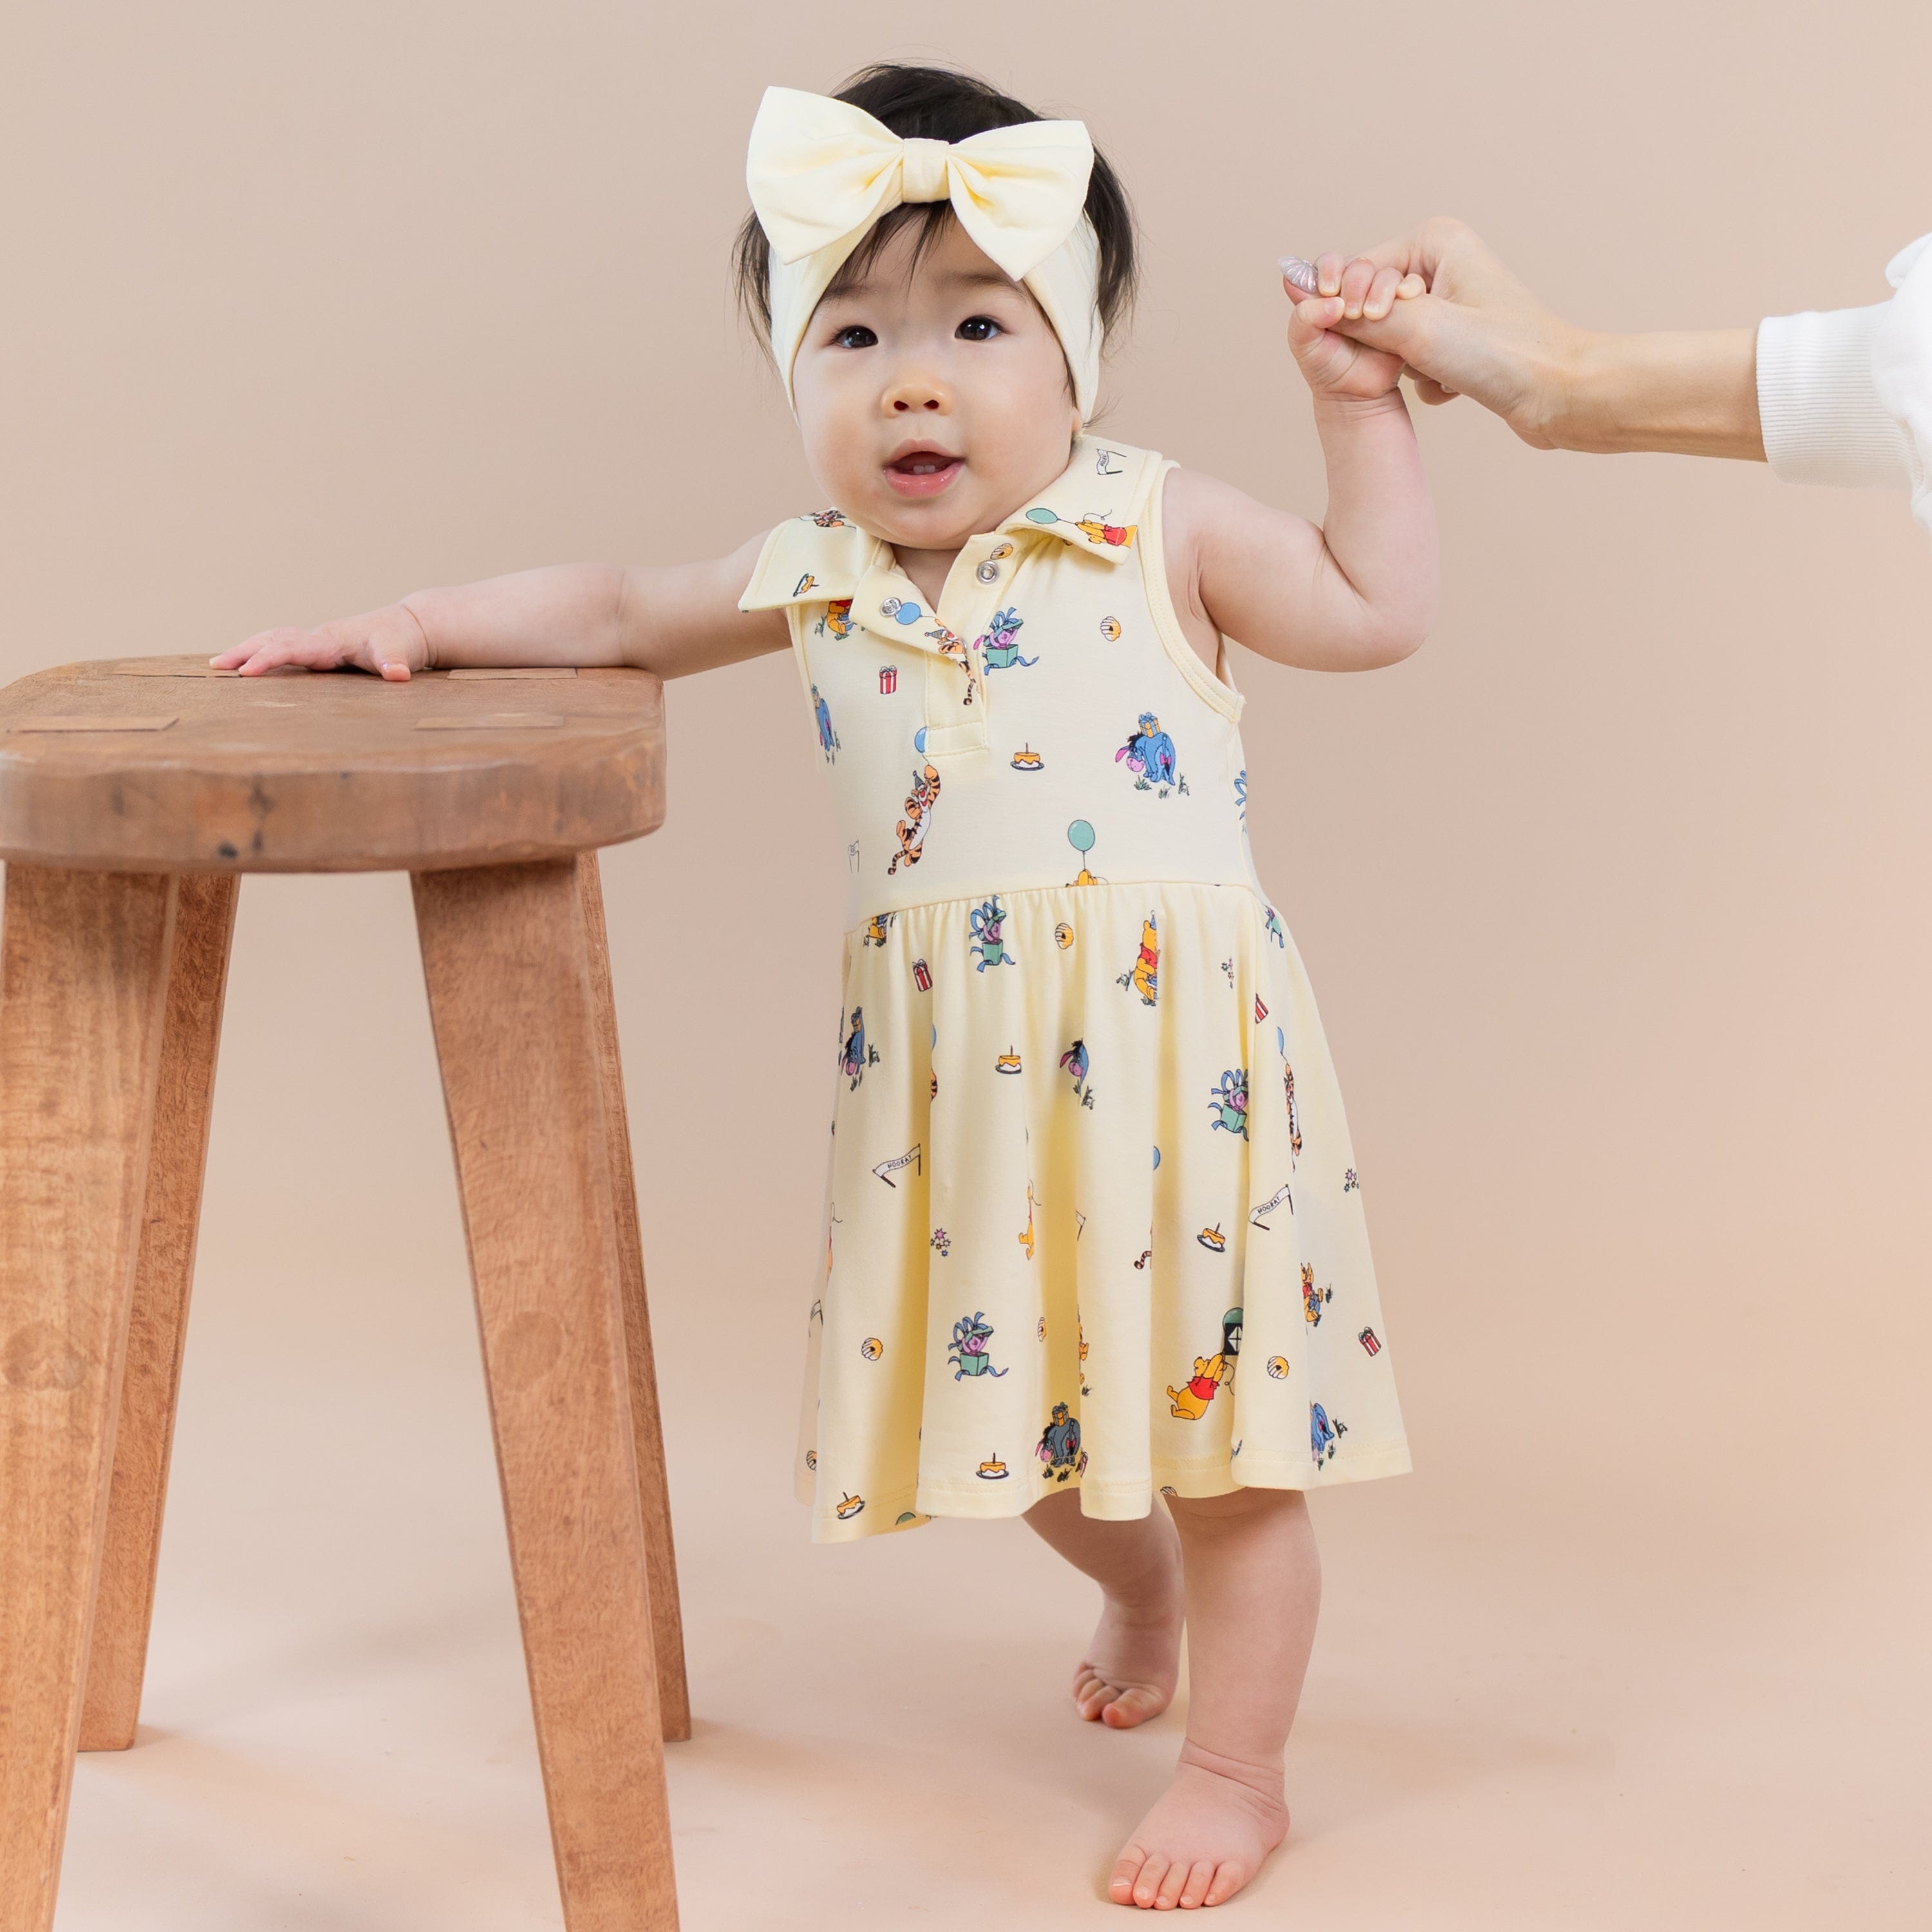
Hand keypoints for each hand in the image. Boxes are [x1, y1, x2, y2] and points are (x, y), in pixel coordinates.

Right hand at [210, 603, 430, 679]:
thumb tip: (399, 674)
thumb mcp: (398, 653)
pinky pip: (280, 646)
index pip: (290, 649)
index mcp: (328, 643)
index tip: (246, 672)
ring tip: (218, 665)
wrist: (401, 627)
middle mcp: (316, 639)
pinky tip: (245, 663)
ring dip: (245, 649)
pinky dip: (259, 650)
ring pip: (272, 640)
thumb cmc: (397, 642)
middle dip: (243, 652)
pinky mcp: (315, 647)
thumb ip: (395, 663)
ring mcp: (313, 641)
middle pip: (272, 641)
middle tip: (216, 667)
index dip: (268, 660)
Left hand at [1284, 256, 1425, 402]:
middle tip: (1350, 312)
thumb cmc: (1326, 368)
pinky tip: (1404, 298)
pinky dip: (1410, 287)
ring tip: (1373, 316)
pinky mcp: (1405, 309)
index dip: (1330, 269)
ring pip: (1388, 274)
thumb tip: (1332, 298)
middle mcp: (1355, 290)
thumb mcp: (1303, 344)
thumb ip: (1304, 317)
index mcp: (1328, 292)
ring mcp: (1381, 298)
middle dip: (1355, 282)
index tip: (1329, 290)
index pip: (1330, 263)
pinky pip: (1413, 286)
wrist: (1355, 395)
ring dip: (1381, 288)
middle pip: (1361, 265)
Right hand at [1304, 219, 1589, 445]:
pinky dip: (1427, 379)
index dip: (1353, 308)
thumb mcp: (1418, 332)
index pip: (1358, 272)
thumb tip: (1307, 306)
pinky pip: (1412, 360)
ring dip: (1409, 365)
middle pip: (1371, 308)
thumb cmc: (1505, 355)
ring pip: (1390, 340)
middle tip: (1417, 354)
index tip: (1371, 331)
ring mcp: (1450, 301)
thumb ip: (1357, 320)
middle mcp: (1442, 263)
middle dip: (1389, 341)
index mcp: (1434, 240)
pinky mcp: (1458, 338)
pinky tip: (1457, 383)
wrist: (1560, 393)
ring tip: (1446, 369)